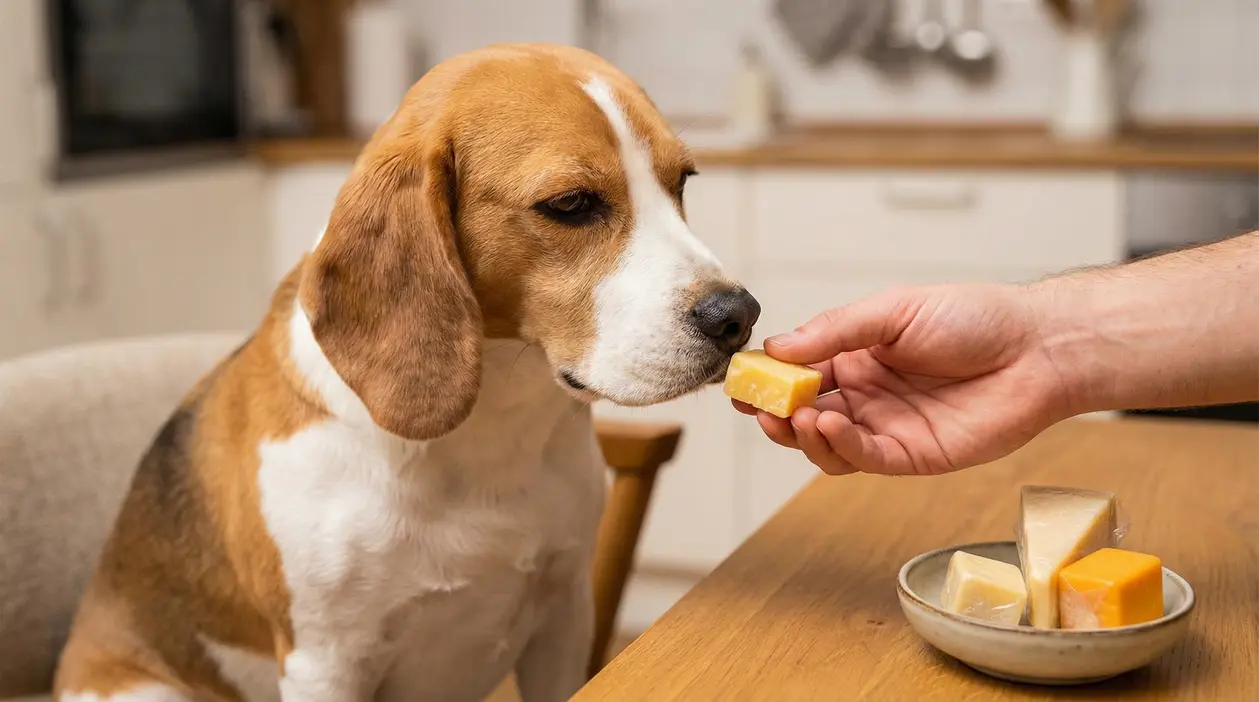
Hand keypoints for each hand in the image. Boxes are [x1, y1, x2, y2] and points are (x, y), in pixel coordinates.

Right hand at [733, 283, 1073, 475]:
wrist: (1036, 349)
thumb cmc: (973, 318)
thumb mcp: (893, 311)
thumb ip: (835, 331)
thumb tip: (777, 347)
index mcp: (857, 357)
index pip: (799, 373)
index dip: (767, 379)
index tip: (739, 379)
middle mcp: (866, 396)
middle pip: (803, 414)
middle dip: (774, 413)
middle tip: (756, 407)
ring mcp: (886, 428)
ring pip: (825, 445)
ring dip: (800, 434)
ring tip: (793, 418)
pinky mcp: (910, 456)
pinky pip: (862, 458)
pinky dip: (837, 447)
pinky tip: (828, 426)